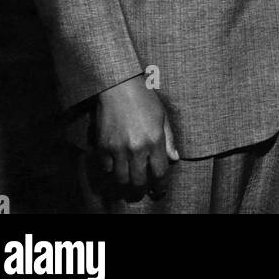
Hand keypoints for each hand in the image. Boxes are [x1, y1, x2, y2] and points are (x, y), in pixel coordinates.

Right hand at [95, 74, 178, 188]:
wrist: (119, 87)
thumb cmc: (145, 99)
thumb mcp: (163, 116)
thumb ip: (169, 140)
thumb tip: (175, 159)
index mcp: (155, 140)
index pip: (159, 172)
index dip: (160, 184)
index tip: (160, 189)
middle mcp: (137, 148)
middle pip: (139, 181)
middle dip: (142, 189)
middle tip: (142, 191)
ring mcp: (118, 149)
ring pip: (121, 179)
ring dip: (126, 184)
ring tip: (129, 184)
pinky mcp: (103, 147)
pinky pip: (106, 169)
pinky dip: (111, 172)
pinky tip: (116, 168)